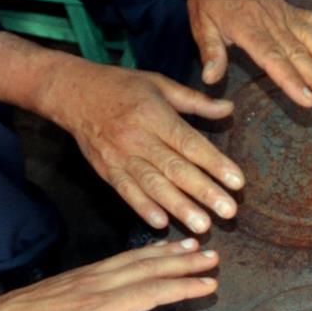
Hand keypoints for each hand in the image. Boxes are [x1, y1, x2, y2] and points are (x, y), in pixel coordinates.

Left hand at [0, 239, 217, 310]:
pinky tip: (153, 251)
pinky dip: (143, 251)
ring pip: (134, 258)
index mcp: (99, 309)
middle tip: (214, 256)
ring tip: (193, 246)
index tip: (210, 284)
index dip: (183, 287)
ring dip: (166, 252)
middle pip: (148, 268)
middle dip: (183, 262)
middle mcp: (98, 285)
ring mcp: (88, 276)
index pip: (151, 293)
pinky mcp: (80, 274)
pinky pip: (119, 258)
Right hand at [41, 62, 245, 233]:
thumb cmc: (123, 87)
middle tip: (229, 212)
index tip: (238, 182)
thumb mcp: (160, 84)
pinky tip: (161, 223)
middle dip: (204, 192)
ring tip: (202, 225)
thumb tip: (229, 108)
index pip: (190, 143)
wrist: (73, 93)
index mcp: (154, 114)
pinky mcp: (107, 170)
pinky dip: (143, 208)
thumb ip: (196, 101)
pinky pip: (126, 192)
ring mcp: (120, 156)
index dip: (215, 163)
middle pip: (175, 169)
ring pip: (153, 185)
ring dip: (179, 207)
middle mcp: (138, 137)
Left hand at [188, 0, 311, 106]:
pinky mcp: (290, 9)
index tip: (308, 100)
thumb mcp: (202, 24)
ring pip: (311, 39)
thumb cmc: (211, 0)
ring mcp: (284, 15)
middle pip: (299, 55)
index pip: (273, 59)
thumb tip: (211, 79)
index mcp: (248, 29)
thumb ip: (211, 51)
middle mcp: (271, 23)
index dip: (292, 80)